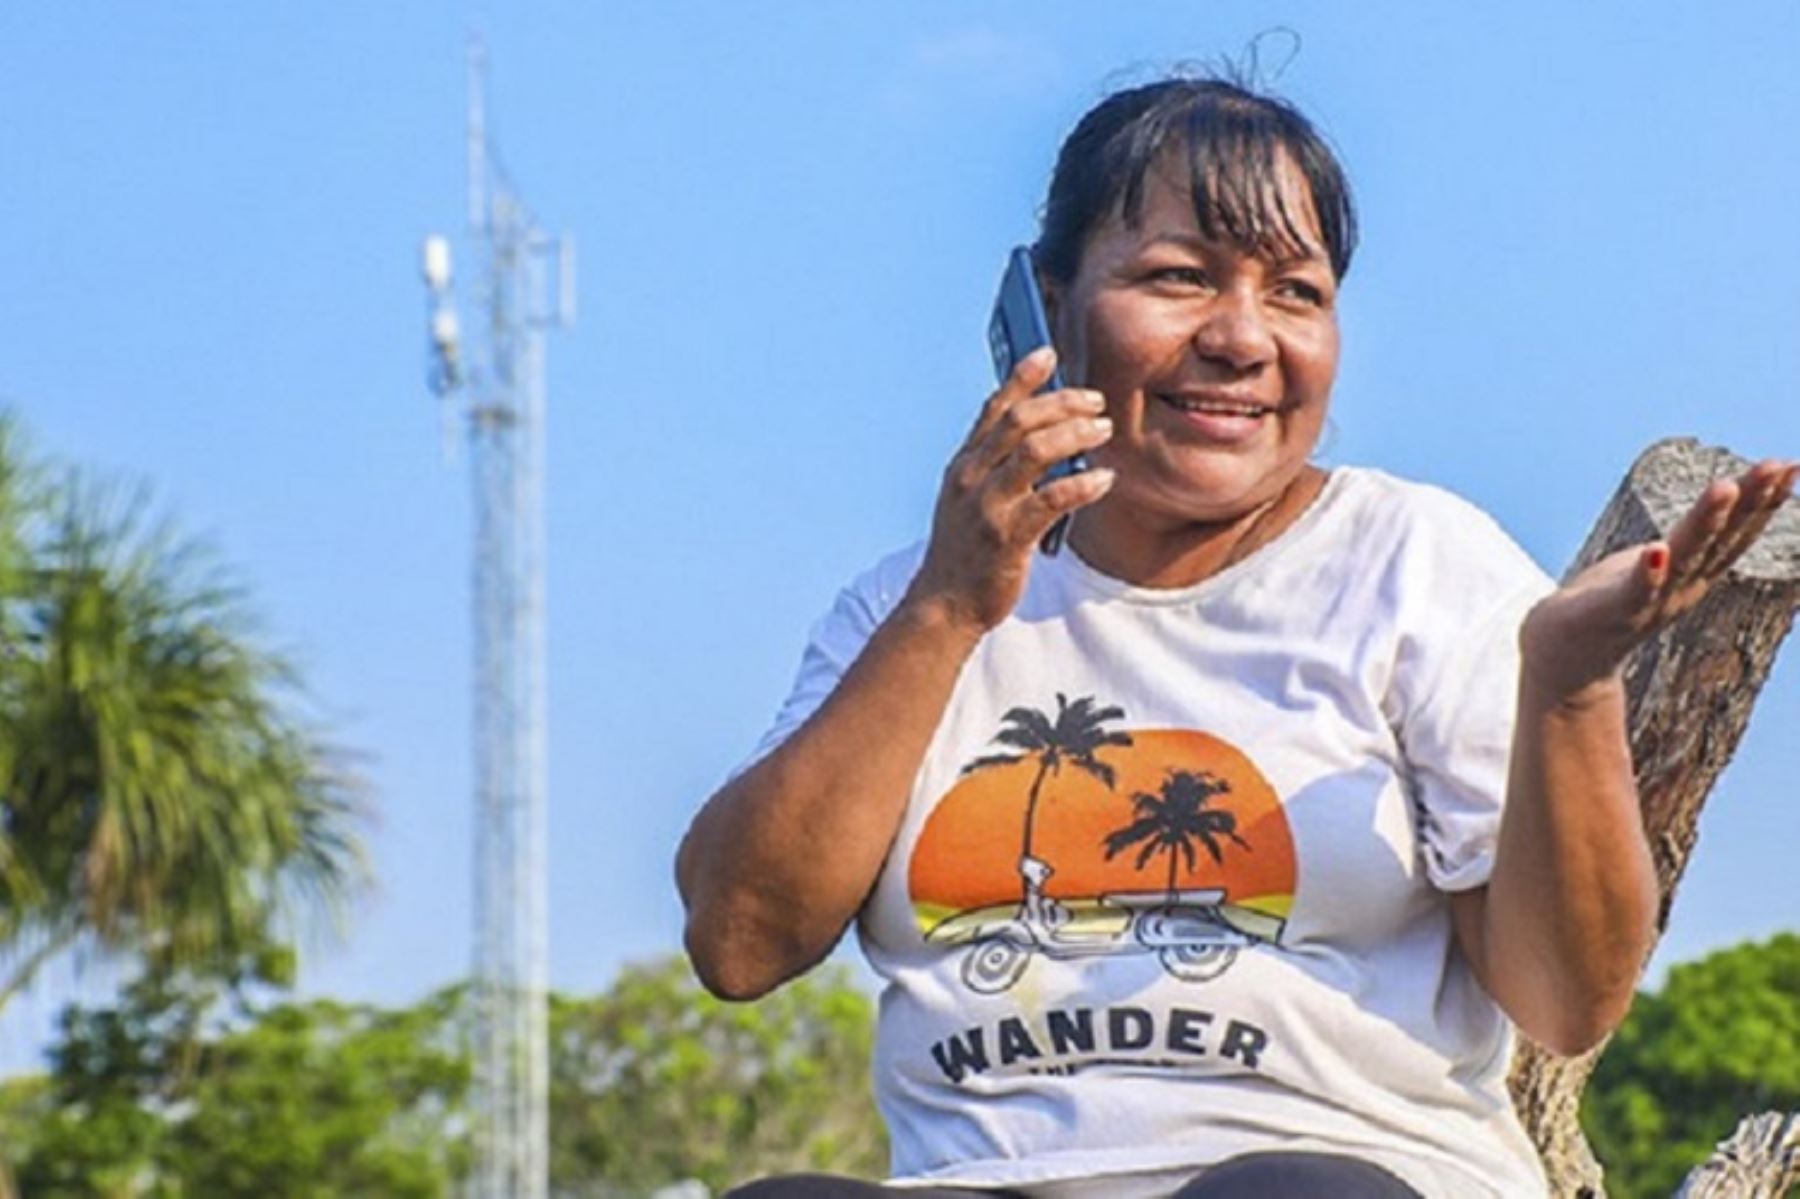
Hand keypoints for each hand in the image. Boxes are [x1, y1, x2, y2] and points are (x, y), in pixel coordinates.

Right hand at [905, 347, 1115, 633]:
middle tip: (1097, 402)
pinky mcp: (1006, 537)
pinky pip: (1050, 500)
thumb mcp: (970, 499)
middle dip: (1062, 404)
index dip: (1023, 378)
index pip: (995, 408)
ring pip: (1035, 452)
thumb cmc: (968, 551)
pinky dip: (1082, 486)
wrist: (945, 603)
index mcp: (964, 464)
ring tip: (1104, 430)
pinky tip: (1104, 480)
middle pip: (1019, 422)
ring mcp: (987, 506)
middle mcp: (971, 477)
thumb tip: (1046, 437)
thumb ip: (998, 466)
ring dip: (1075, 434)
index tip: (1049, 353)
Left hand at [1521, 459, 1797, 701]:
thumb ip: (1689, 544)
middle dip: (1750, 502)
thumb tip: (1716, 508)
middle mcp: (1682, 587)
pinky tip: (1656, 548)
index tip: (1789, 465)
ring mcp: (1651, 601)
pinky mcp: (1612, 613)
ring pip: (1684, 558)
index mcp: (1694, 574)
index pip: (1736, 532)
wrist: (1564, 660)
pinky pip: (1634, 592)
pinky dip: (1648, 573)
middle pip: (1721, 539)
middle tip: (1777, 465)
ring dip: (1705, 523)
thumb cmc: (1612, 603)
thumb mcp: (1662, 567)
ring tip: (1724, 487)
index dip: (1763, 500)